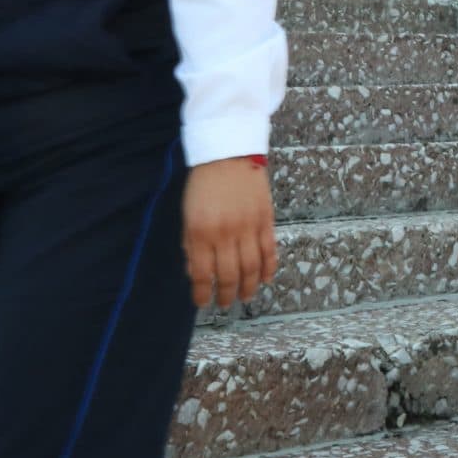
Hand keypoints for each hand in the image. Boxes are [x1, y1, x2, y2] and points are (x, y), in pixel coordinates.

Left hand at [183, 156, 277, 309]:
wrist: (229, 154)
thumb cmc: (203, 184)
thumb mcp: (187, 215)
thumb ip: (190, 244)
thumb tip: (195, 272)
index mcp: (200, 232)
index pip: (202, 274)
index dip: (202, 293)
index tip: (202, 303)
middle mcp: (225, 233)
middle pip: (228, 275)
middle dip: (226, 294)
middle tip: (225, 303)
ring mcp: (248, 227)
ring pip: (251, 268)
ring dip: (249, 287)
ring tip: (245, 296)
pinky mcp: (265, 220)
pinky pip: (269, 251)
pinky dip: (269, 268)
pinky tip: (265, 278)